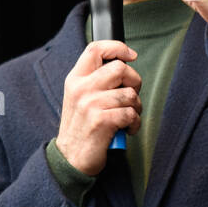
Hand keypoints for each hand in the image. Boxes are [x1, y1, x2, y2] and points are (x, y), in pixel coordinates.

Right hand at [55, 40, 142, 175]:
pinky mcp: (101, 121)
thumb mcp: (79, 98)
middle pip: (120, 68)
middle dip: (134, 82)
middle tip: (130, 96)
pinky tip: (128, 129)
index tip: (131, 55)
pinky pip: (131, 113)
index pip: (95, 49)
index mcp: (75, 79)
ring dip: (136, 107)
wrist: (70, 159)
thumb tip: (123, 66)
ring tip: (128, 117)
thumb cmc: (81, 128)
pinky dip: (135, 123)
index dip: (117, 47)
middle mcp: (81, 88)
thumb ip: (95, 80)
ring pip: (129, 93)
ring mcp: (90, 104)